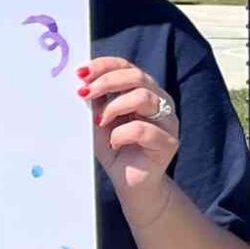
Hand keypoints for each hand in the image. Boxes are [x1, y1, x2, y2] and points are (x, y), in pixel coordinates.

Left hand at [78, 59, 177, 212]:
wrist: (130, 183)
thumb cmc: (114, 147)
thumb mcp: (98, 119)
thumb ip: (95, 100)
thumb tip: (81, 81)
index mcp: (144, 90)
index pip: (127, 66)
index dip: (104, 65)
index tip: (80, 73)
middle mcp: (160, 101)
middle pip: (137, 77)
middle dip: (106, 82)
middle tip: (84, 93)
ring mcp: (168, 121)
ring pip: (143, 98)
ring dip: (114, 107)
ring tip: (100, 122)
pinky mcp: (169, 142)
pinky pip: (143, 129)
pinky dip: (121, 134)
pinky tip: (114, 143)